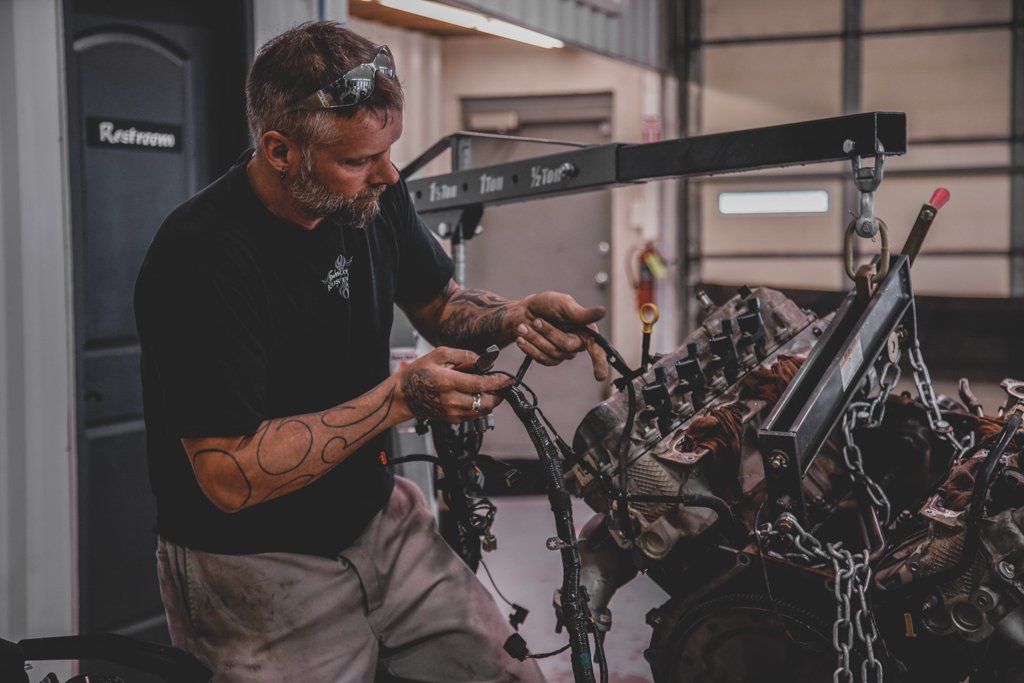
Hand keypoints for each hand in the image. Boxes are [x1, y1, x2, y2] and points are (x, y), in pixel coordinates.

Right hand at [396, 347, 513, 423]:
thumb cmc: (419, 373)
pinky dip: (480, 406)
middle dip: (498, 394)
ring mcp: (452, 412)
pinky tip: (475, 396)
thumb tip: (482, 359)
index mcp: (448, 382)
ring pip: (482, 410)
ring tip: (488, 389)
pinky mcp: (452, 419)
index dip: (499, 382)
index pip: (481, 384)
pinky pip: (474, 415)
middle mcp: (451, 400)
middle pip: (486, 401)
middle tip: (500, 385)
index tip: (509, 379)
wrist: (404, 395)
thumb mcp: (439, 354)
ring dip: (490, 400)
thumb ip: (463, 355)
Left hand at [514, 291, 608, 380]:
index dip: (600, 362)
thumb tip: (603, 312)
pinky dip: (530, 348)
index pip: (596, 349)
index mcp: (585, 330)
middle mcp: (576, 343)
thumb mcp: (563, 303)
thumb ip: (580, 313)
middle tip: (537, 321)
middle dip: (549, 332)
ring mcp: (562, 353)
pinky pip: (542, 359)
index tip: (600, 376)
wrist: (522, 312)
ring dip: (535, 338)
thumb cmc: (545, 305)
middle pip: (567, 346)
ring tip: (524, 327)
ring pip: (552, 353)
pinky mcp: (549, 359)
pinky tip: (522, 339)